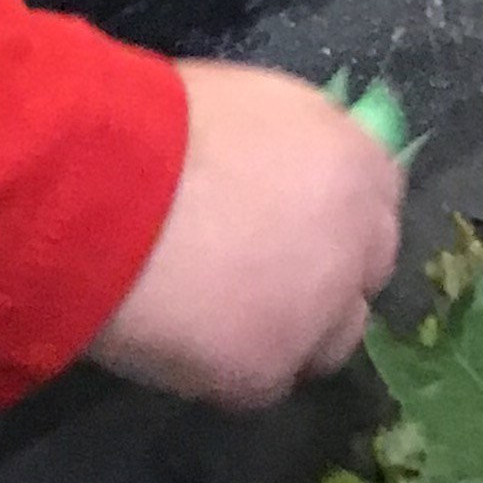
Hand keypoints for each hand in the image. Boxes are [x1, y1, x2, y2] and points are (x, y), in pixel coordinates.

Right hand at [87, 62, 404, 410]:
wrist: (104, 192)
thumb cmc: (156, 125)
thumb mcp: (246, 104)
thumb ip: (290, 147)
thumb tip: (289, 172)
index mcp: (353, 161)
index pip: (378, 199)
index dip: (335, 213)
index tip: (295, 220)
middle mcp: (355, 240)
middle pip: (365, 273)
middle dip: (326, 274)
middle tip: (260, 272)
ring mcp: (318, 313)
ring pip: (329, 340)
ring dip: (291, 330)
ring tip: (218, 315)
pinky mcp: (269, 372)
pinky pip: (261, 379)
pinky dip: (228, 365)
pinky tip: (181, 337)